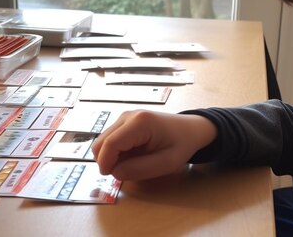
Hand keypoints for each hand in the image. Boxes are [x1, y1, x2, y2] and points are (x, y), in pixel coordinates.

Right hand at [92, 109, 216, 180]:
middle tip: (124, 172)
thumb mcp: (166, 163)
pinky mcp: (124, 122)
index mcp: (140, 122)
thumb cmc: (182, 144)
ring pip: (103, 141)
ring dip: (111, 157)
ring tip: (133, 163)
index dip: (105, 162)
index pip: (110, 143)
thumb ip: (140, 169)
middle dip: (107, 160)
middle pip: (101, 141)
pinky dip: (115, 152)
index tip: (109, 176)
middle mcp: (128, 116)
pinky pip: (110, 140)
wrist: (191, 129)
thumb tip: (115, 172)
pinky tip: (132, 156)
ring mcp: (125, 117)